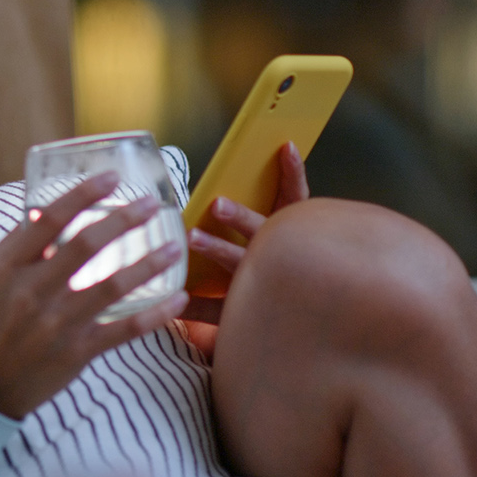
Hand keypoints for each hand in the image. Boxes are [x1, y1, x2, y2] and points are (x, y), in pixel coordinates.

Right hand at [0, 172, 187, 420]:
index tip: (112, 178)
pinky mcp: (77, 351)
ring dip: (148, 264)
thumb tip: (40, 210)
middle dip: (124, 220)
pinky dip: (154, 314)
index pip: (49, 220)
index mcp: (8, 266)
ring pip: (112, 286)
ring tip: (174, 247)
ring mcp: (57, 323)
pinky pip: (124, 330)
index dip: (83, 195)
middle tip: (152, 204)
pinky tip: (177, 298)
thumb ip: (16, 243)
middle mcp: (33, 291)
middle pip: (86, 245)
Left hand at [179, 142, 308, 337]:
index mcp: (288, 235)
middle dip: (240, 217)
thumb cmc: (283, 269)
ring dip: (217, 249)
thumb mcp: (283, 234)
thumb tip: (274, 155)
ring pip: (239, 266)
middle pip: (261, 232)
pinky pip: (213, 310)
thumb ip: (273, 203)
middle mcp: (277, 258)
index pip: (294, 201)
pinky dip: (192, 305)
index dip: (293, 174)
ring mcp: (261, 286)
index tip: (286, 148)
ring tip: (193, 236)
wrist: (301, 328)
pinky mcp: (239, 313)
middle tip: (218, 203)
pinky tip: (175, 299)